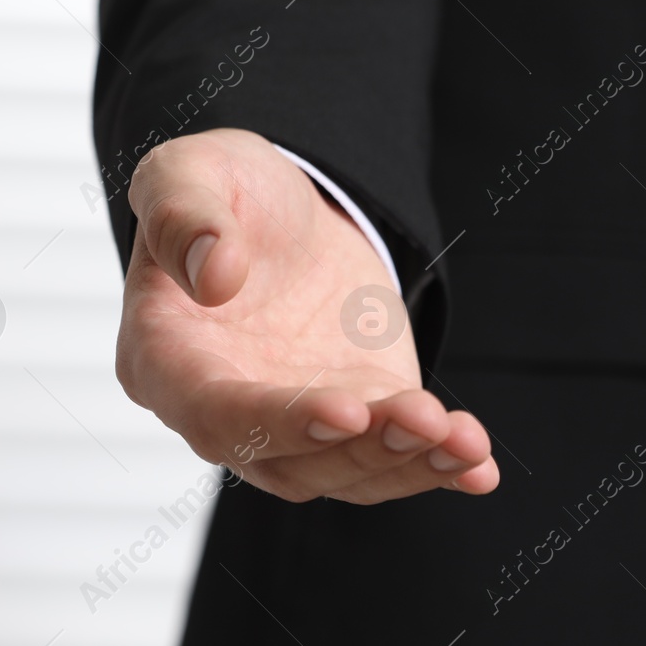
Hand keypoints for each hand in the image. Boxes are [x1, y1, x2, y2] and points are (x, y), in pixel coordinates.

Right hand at [116, 127, 497, 502]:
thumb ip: (182, 215)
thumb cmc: (220, 193)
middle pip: (289, 459)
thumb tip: (214, 275)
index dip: (277, 421)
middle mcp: (223, 412)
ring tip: (463, 441)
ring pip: (346, 472)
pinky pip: (392, 460)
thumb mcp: (187, 174)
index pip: (213, 413)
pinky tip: (480, 468)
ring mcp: (293, 424)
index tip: (344, 411)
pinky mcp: (356, 415)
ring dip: (407, 464)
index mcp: (165, 361)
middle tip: (423, 419)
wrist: (284, 210)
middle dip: (360, 449)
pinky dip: (436, 468)